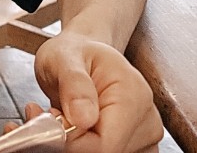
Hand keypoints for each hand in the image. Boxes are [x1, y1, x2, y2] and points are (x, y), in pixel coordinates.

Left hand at [25, 32, 162, 152]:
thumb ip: (74, 84)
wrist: (83, 55)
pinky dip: (83, 146)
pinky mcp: (136, 148)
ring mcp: (145, 138)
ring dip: (75, 144)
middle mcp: (146, 120)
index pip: (105, 144)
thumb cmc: (74, 53)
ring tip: (60, 116)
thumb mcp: (64, 57)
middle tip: (49, 114)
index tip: (49, 119)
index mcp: (134, 95)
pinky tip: (72, 129)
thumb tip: (84, 118)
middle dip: (70, 140)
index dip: (71, 140)